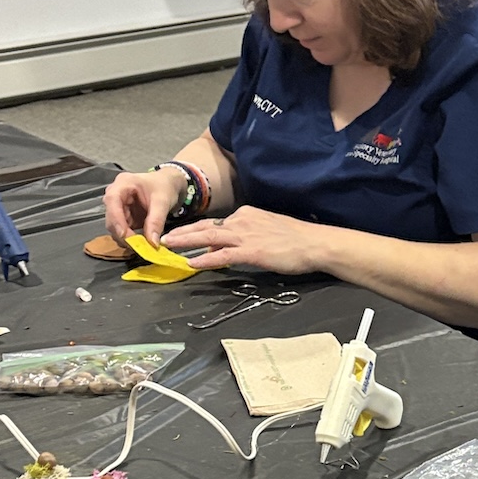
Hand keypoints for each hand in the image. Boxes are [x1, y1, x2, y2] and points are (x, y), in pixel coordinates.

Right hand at [103, 167, 186, 245]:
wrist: (168, 185)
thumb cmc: (164, 186)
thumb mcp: (163, 202)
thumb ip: (156, 221)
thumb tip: (152, 242)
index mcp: (123, 184)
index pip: (112, 201)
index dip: (116, 219)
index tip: (125, 235)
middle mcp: (116, 195)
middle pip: (111, 217)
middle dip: (122, 233)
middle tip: (138, 246)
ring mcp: (118, 207)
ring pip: (115, 227)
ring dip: (126, 238)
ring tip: (142, 245)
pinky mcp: (123, 217)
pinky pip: (122, 231)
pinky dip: (130, 239)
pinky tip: (141, 242)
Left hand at [162, 207, 323, 273]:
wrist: (314, 243)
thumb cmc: (295, 240)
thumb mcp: (265, 232)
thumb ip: (242, 239)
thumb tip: (220, 249)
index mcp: (246, 215)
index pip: (216, 223)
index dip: (196, 230)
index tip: (180, 235)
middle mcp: (242, 221)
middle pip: (206, 226)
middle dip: (182, 232)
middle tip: (163, 238)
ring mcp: (246, 236)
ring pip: (209, 236)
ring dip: (186, 241)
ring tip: (168, 246)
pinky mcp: (251, 252)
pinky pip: (222, 255)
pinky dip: (205, 259)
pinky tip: (192, 263)